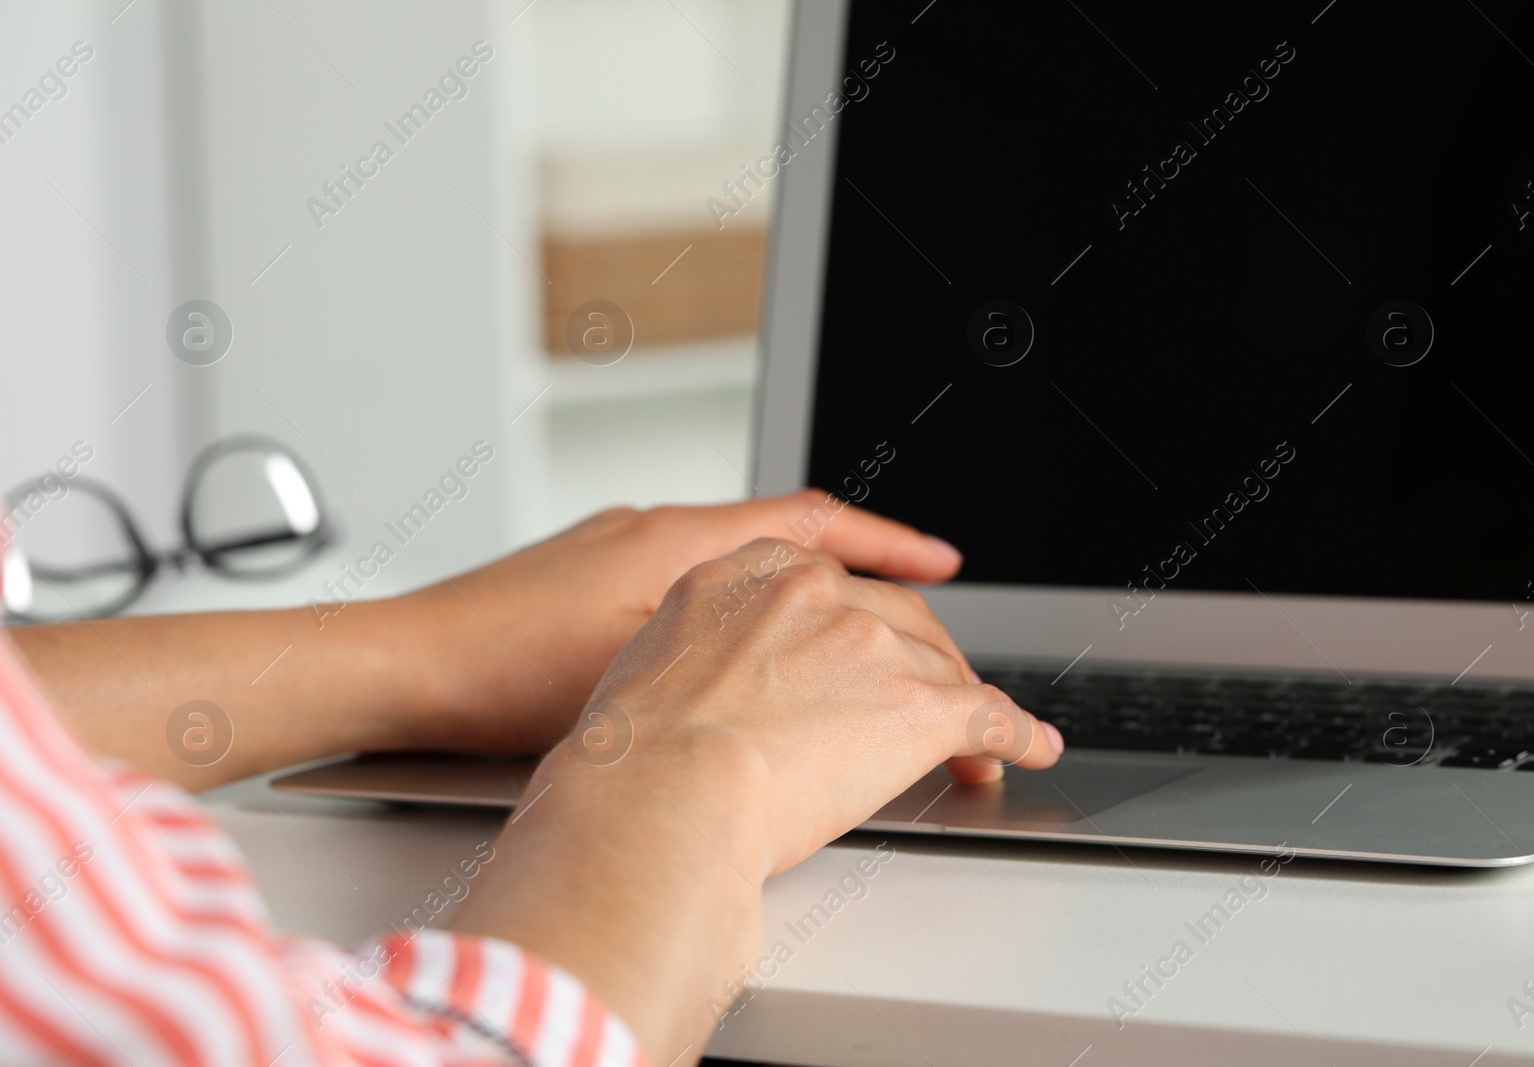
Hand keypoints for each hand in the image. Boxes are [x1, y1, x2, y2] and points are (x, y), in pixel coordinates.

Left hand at [8, 489, 967, 790]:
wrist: (399, 669)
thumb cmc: (501, 675)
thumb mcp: (636, 660)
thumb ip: (723, 654)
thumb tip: (805, 678)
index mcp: (676, 539)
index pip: (810, 519)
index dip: (888, 544)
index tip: (941, 564)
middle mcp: (650, 532)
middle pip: (780, 533)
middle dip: (850, 564)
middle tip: (904, 603)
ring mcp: (614, 555)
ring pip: (735, 562)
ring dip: (790, 587)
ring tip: (831, 633)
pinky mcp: (583, 588)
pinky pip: (687, 584)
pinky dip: (732, 609)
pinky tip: (731, 658)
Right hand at [450, 537, 1062, 1063]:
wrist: (659, 796)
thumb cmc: (633, 757)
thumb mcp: (649, 670)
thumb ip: (699, 659)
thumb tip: (708, 695)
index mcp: (744, 574)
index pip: (827, 585)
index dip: (858, 623)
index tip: (871, 637)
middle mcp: (814, 592)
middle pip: (896, 619)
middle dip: (919, 663)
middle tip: (926, 702)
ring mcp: (871, 642)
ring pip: (940, 669)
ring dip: (962, 708)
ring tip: (974, 744)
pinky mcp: (919, 704)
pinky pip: (987, 715)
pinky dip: (1015, 734)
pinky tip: (1026, 748)